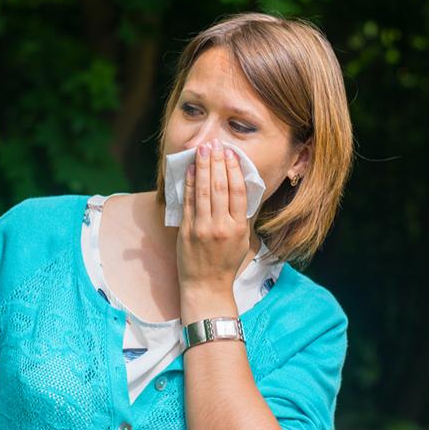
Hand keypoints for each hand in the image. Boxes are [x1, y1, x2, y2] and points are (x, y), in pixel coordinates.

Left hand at [177, 138, 249, 295]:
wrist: (206, 286)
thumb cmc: (225, 262)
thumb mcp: (242, 240)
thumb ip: (241, 216)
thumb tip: (240, 188)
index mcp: (238, 228)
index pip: (238, 192)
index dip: (234, 169)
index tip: (231, 153)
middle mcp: (221, 226)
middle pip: (221, 187)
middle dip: (217, 162)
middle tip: (216, 144)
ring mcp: (202, 228)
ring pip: (204, 192)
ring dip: (204, 168)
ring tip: (203, 150)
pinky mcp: (186, 231)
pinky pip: (188, 203)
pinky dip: (190, 185)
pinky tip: (191, 170)